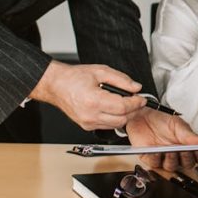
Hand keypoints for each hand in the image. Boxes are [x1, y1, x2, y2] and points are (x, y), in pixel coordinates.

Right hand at [29, 61, 146, 129]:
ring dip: (125, 116)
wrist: (56, 85)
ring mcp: (87, 123)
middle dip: (133, 111)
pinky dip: (115, 119)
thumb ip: (121, 79)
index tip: (142, 98)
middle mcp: (90, 115)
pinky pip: (107, 126)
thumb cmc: (73, 77)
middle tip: (137, 101)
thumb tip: (136, 87)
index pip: (122, 107)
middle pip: (122, 119)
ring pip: (116, 125)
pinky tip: (115, 108)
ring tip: (127, 104)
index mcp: (93, 100)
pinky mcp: (86, 126)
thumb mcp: (100, 71)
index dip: (136, 103)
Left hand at [126, 108, 197, 170]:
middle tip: (185, 150)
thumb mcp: (177, 124)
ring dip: (172, 161)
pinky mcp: (150, 159)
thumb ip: (189, 134)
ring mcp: (164, 158)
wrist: (143, 116)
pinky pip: (154, 164)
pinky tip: (157, 152)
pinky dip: (156, 159)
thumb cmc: (161, 120)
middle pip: (188, 165)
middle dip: (187, 159)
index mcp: (188, 146)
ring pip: (172, 167)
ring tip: (171, 151)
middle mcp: (178, 155)